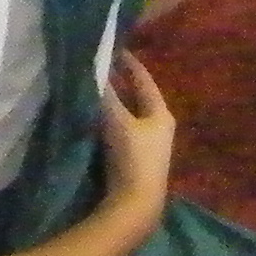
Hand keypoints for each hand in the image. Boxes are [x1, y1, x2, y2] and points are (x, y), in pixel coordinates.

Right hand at [98, 55, 176, 223]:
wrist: (135, 208)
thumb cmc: (132, 158)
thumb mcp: (117, 121)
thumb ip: (106, 94)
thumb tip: (94, 68)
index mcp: (161, 114)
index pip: (144, 80)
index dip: (129, 64)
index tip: (114, 48)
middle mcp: (159, 128)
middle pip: (138, 99)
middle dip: (120, 84)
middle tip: (100, 67)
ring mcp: (149, 147)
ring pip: (130, 116)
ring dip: (115, 105)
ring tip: (94, 91)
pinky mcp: (137, 163)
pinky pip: (123, 132)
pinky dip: (110, 123)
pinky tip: (95, 121)